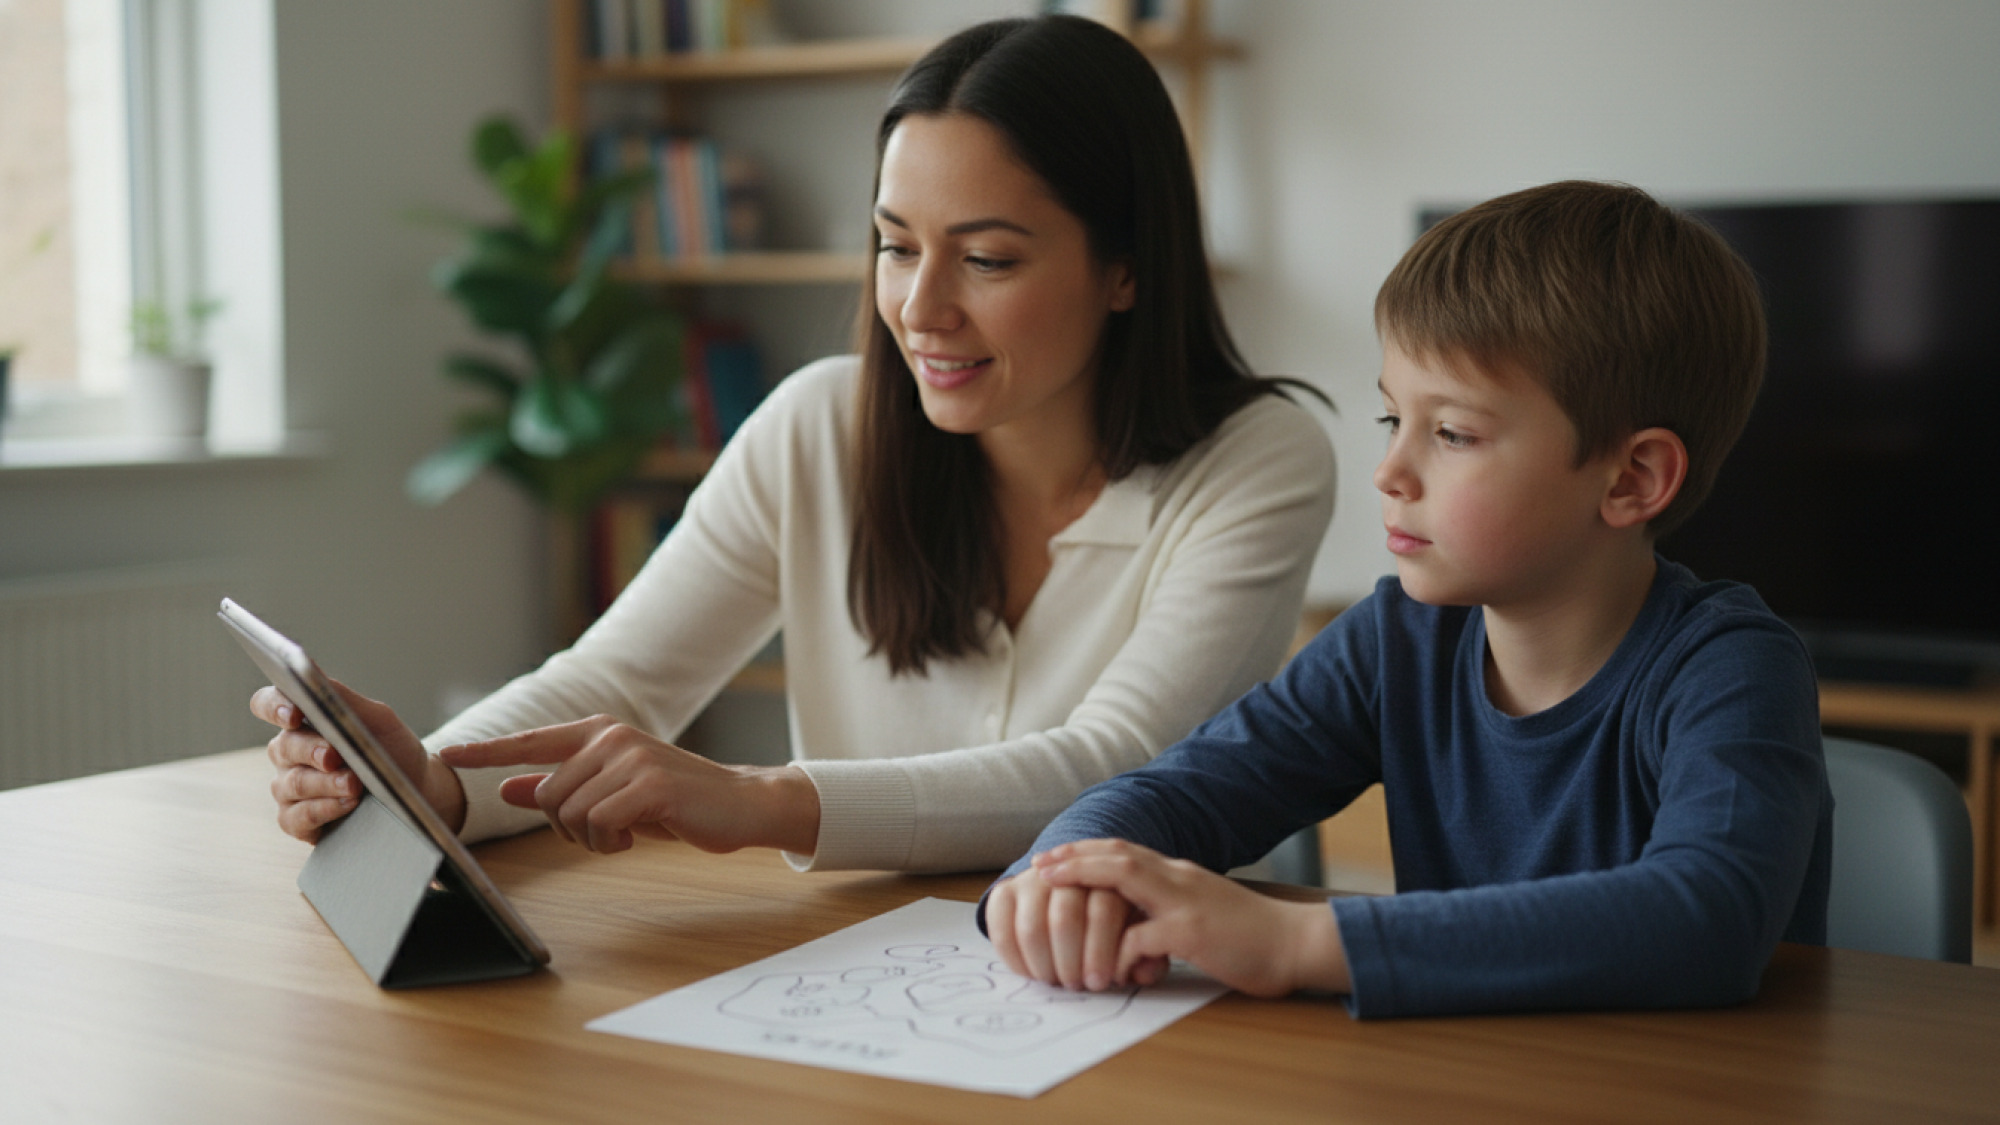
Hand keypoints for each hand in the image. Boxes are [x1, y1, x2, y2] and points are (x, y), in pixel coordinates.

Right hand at [252, 679, 465, 842]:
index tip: (295, 714)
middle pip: (283, 747)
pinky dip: (323, 809)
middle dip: (312, 751)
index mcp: (303, 722)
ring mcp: (289, 788)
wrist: (418, 791)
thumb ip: (343, 698)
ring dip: (325, 783)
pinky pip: (296, 817)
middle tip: (336, 756)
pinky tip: (347, 804)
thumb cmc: (393, 750)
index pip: (268, 704)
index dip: (274, 706)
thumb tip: (310, 672)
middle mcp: (289, 753)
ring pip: (292, 784)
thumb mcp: (378, 719)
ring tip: (355, 784)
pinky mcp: (297, 821)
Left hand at [437, 716, 819, 855]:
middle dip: (569, 828)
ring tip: (625, 833)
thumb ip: (560, 787)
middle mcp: (609, 738)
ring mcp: (630, 758)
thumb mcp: (611, 792)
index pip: (529, 742)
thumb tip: (507, 788)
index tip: (447, 754)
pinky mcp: (649, 784)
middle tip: (607, 832)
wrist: (738, 804)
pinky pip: (598, 824)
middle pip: (550, 796)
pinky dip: (609, 842)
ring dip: (592, 839)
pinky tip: (633, 838)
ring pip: (571, 814)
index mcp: (597, 734)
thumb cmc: (674, 800)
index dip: (486, 752)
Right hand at [988, 867, 1158, 991]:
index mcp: (1109, 877)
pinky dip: (1016, 959)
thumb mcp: (1139, 936)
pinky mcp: (1005, 891)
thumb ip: (1149, 955)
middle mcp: (1069, 872)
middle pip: (1065, 916)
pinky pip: (1001, 928)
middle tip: (1076, 985)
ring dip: (1043, 964)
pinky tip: (1032, 972)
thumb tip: (1143, 970)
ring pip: (1032, 926)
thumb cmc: (1113, 927)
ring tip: (1055, 981)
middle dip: (1070, 960)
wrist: (1073, 895)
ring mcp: (1034, 879)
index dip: (1100, 950)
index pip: (1103, 909)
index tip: (1100, 982)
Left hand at [1031, 838, 1352, 997]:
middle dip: (1074, 858)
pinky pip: (1141, 937)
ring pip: (1123, 881)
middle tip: (1039, 867)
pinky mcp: (1192, 933)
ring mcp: (1185, 902)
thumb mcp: (1201, 912)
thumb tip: (1129, 925)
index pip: (1123, 850)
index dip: (1084, 851)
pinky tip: (1107, 973)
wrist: (1296, 944)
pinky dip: (1117, 953)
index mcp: (1178, 874)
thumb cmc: (1249, 935)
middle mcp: (1178, 878)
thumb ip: (1167, 910)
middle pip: (1116, 855)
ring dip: (1085, 892)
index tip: (1052, 857)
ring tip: (1055, 908)